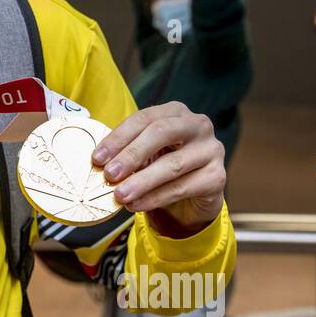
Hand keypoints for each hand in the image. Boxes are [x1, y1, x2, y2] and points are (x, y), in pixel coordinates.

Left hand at [93, 103, 225, 236]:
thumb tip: (100, 164)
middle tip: (109, 174)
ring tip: (120, 195)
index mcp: (175, 111)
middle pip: (161, 133)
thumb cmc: (163, 165)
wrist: (193, 195)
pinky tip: (136, 205)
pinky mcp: (217, 176)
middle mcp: (198, 125)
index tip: (97, 158)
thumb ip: (126, 153)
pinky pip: (182, 188)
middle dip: (131, 154)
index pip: (144, 118)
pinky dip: (155, 198)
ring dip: (141, 182)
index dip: (118, 138)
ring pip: (172, 165)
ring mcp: (212, 149)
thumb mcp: (145, 154)